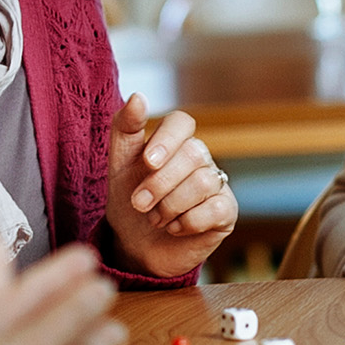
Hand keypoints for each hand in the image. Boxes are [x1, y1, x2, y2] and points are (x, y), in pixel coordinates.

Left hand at [103, 94, 236, 278]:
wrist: (136, 247)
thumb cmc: (129, 201)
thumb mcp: (118, 165)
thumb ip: (125, 128)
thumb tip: (138, 96)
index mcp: (174, 142)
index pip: (182, 122)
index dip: (167, 139)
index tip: (147, 161)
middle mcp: (200, 158)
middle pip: (193, 154)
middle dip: (160, 182)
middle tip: (138, 204)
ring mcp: (217, 184)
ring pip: (204, 181)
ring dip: (170, 205)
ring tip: (155, 218)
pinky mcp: (226, 212)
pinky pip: (216, 209)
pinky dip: (188, 221)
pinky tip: (175, 227)